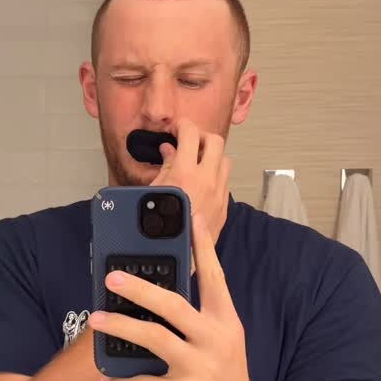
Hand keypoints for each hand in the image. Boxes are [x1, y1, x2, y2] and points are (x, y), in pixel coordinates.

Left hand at [88, 212, 270, 380]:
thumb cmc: (223, 380)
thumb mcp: (221, 342)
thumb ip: (199, 317)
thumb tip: (161, 291)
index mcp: (226, 321)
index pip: (214, 277)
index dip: (203, 247)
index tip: (190, 218)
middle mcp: (216, 339)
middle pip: (175, 305)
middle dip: (141, 289)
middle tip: (112, 276)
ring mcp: (201, 367)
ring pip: (155, 339)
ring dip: (122, 327)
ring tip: (97, 319)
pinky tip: (105, 379)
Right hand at [150, 119, 230, 247]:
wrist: (180, 255)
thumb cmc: (162, 229)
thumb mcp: (154, 191)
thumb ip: (165, 166)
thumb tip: (169, 150)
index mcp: (186, 173)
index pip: (191, 133)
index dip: (182, 125)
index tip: (177, 129)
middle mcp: (207, 180)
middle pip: (215, 141)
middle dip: (202, 137)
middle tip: (190, 142)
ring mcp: (219, 193)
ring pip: (224, 160)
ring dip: (212, 156)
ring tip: (197, 162)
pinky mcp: (224, 206)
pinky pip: (225, 181)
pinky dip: (215, 175)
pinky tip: (201, 183)